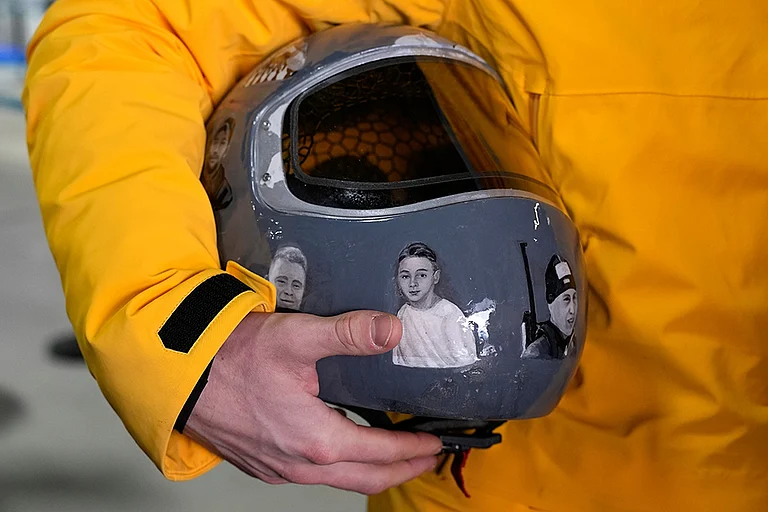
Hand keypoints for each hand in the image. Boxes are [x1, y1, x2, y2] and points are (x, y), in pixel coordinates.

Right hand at [184, 310, 441, 494]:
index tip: (435, 443)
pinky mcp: (261, 464)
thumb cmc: (231, 358)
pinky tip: (341, 448)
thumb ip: (348, 334)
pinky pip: (311, 475)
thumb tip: (391, 331)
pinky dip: (339, 467)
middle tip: (426, 457)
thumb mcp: (296, 337)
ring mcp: (277, 469)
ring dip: (371, 470)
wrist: (178, 374)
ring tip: (393, 456)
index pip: (381, 453)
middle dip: (401, 470)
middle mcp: (298, 464)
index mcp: (316, 440)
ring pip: (338, 480)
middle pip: (365, 478)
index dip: (413, 449)